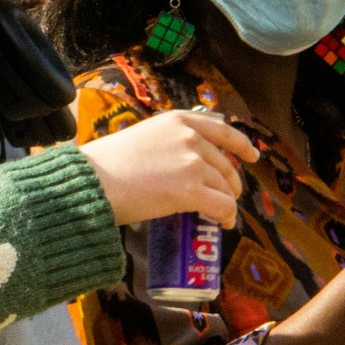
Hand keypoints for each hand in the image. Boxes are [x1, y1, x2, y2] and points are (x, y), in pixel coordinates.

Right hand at [80, 110, 260, 227]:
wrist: (93, 182)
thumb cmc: (106, 165)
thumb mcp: (142, 138)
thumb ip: (167, 145)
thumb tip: (180, 165)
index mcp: (177, 120)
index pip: (221, 128)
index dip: (241, 144)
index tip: (251, 155)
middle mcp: (190, 137)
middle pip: (226, 163)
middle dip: (231, 182)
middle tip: (228, 196)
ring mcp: (193, 163)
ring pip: (225, 187)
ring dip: (227, 202)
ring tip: (220, 215)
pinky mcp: (192, 190)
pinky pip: (223, 206)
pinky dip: (226, 217)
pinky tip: (222, 224)